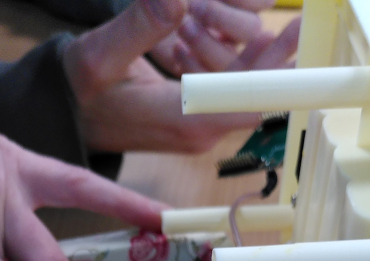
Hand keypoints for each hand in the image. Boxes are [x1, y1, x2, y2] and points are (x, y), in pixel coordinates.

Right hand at [64, 0, 299, 153]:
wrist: (62, 114)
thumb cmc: (77, 90)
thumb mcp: (98, 54)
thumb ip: (137, 28)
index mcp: (183, 119)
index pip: (248, 105)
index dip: (280, 80)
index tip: (305, 54)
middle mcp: (198, 128)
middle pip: (254, 96)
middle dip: (280, 60)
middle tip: (307, 25)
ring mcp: (198, 122)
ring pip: (243, 90)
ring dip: (263, 56)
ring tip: (295, 24)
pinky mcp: (194, 113)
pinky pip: (228, 86)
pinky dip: (239, 59)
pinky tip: (254, 33)